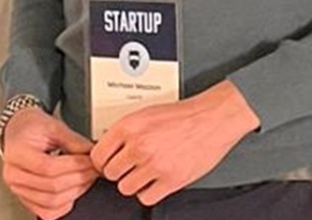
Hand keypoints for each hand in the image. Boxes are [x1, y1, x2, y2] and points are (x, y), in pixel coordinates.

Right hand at [1, 107, 98, 219]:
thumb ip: (73, 141)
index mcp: (17, 153)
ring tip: (87, 179)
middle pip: (51, 187)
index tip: (90, 162)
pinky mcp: (25, 199)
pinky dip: (64, 206)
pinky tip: (73, 192)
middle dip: (79, 179)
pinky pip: (46, 212)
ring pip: (50, 202)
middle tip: (94, 170)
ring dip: (75, 193)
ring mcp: (17, 190)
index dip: (74, 166)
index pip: (48, 167)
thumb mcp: (53, 126)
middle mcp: (13, 175)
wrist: (19, 132)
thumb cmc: (33, 128)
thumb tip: (92, 155)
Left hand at [90, 81, 261, 205]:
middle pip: (110, 173)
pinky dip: (149, 193)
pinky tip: (155, 182)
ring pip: (125, 188)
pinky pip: (146, 198)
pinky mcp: (171, 180)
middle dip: (119, 171)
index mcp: (130, 126)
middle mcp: (139, 145)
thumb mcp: (146, 113)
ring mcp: (155, 164)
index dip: (102, 162)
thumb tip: (109, 148)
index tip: (107, 163)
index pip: (98, 155)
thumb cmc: (183, 115)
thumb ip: (126, 131)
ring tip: (144, 174)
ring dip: (133, 183)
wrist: (213, 118)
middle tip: (129, 167)